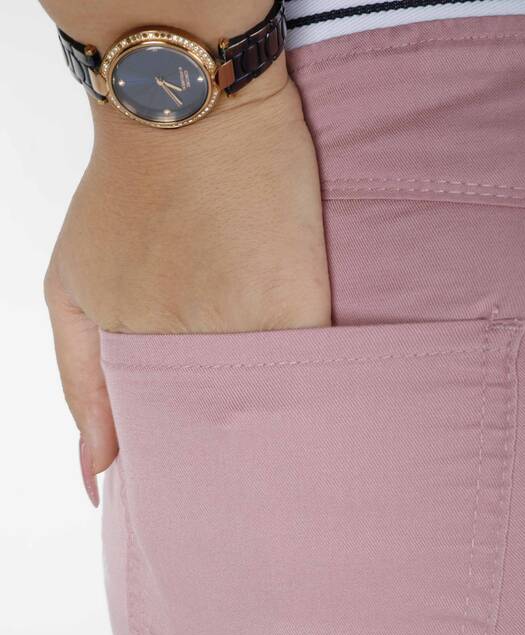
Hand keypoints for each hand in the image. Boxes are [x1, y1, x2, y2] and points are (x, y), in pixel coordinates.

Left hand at [43, 53, 330, 502]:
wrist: (186, 113)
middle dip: (235, 466)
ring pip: (271, 414)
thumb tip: (95, 478)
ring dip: (281, 437)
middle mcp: (192, 352)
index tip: (206, 497)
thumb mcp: (67, 287)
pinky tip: (323, 415)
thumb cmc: (120, 197)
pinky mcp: (302, 304)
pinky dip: (316, 397)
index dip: (187, 476)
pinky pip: (314, 374)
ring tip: (295, 459)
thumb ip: (79, 385)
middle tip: (253, 488)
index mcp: (136, 357)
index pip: (165, 449)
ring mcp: (250, 329)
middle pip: (221, 440)